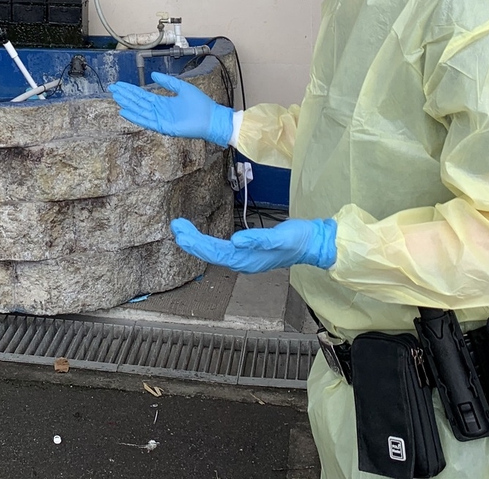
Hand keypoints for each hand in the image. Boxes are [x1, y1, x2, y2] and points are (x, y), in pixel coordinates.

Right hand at [109, 72, 234, 145]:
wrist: (212, 117)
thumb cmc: (200, 104)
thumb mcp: (182, 87)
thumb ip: (168, 82)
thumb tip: (153, 76)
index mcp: (164, 102)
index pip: (143, 95)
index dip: (131, 90)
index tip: (120, 85)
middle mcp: (160, 111)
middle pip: (138, 102)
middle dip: (125, 95)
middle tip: (112, 89)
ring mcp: (161, 119)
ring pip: (140, 110)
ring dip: (127, 104)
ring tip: (116, 97)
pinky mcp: (164, 127)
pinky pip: (147, 121)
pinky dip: (135, 116)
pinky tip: (125, 111)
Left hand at [170, 217, 336, 272]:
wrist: (313, 244)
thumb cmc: (298, 239)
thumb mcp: (280, 237)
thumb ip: (259, 240)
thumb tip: (235, 241)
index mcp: (247, 260)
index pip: (214, 252)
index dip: (196, 242)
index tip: (180, 230)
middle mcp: (243, 262)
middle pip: (210, 253)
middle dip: (191, 241)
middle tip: (175, 226)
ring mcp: (245, 259)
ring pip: (214, 252)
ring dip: (197, 242)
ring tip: (182, 229)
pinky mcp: (248, 252)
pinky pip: (222, 250)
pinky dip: (208, 242)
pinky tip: (202, 237)